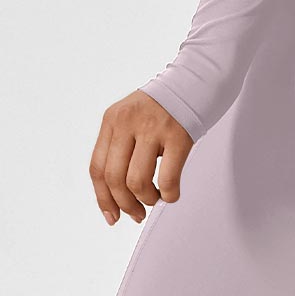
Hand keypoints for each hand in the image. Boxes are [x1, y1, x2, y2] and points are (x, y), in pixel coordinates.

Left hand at [89, 91, 192, 225]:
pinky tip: (172, 193)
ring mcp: (153, 129)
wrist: (197, 78)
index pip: (97, 168)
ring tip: (156, 197)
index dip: (103, 198)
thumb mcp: (132, 118)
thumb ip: (121, 146)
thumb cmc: (166, 105)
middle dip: (124, 204)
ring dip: (146, 200)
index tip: (112, 216)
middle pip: (114, 178)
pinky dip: (168, 195)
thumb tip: (118, 191)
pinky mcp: (179, 136)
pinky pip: (167, 179)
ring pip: (137, 182)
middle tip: (136, 213)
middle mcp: (128, 123)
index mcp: (112, 120)